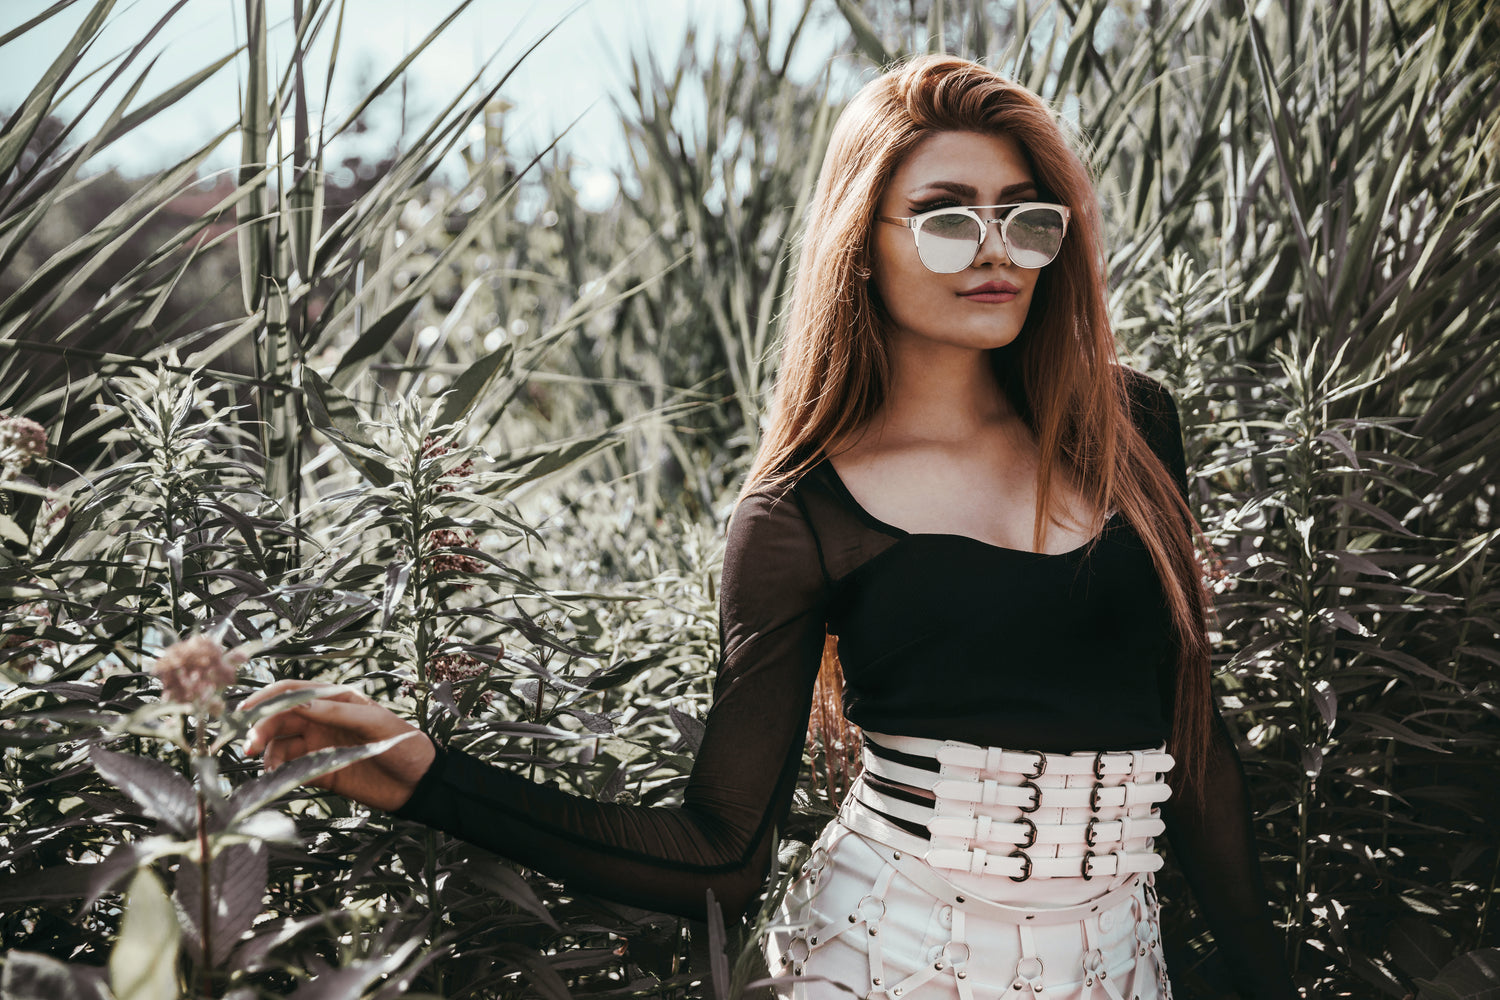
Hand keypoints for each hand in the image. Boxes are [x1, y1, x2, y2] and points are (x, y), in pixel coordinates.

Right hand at [240, 680, 435, 812]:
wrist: (419, 783)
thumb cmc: (404, 743)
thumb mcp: (373, 722)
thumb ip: (337, 713)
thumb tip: (299, 704)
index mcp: (335, 700)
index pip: (292, 692)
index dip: (266, 698)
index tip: (246, 710)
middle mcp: (322, 721)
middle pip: (280, 719)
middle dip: (261, 729)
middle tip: (250, 746)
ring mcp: (319, 746)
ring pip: (280, 745)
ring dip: (268, 753)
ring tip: (269, 767)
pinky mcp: (320, 772)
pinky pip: (291, 769)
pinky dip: (279, 772)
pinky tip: (277, 778)